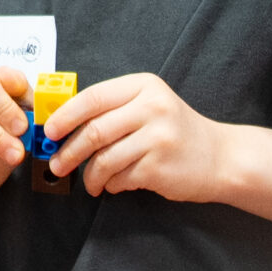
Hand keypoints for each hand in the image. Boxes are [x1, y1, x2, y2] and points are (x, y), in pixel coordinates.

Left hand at [41, 72, 231, 201]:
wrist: (221, 157)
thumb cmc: (175, 131)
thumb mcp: (149, 105)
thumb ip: (113, 109)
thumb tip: (63, 125)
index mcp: (144, 86)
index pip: (93, 97)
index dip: (65, 115)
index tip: (50, 131)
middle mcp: (152, 107)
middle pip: (94, 130)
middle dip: (69, 151)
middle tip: (57, 164)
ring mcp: (158, 137)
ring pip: (105, 158)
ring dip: (90, 174)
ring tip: (89, 182)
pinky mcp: (160, 166)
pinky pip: (121, 177)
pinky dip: (111, 184)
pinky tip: (114, 184)